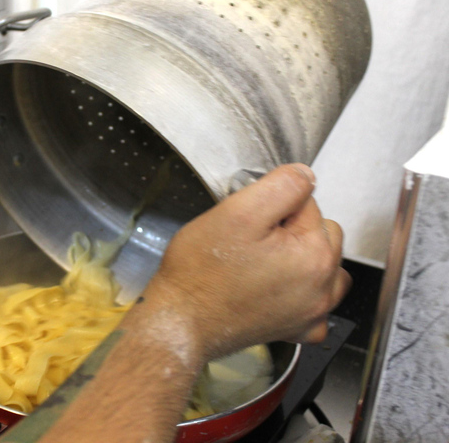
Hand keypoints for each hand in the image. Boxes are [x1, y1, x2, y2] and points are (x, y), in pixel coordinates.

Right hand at [149, 164, 350, 360]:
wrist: (181, 321)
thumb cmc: (202, 272)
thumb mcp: (237, 212)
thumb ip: (281, 187)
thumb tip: (305, 176)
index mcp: (315, 255)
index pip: (308, 203)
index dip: (274, 205)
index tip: (248, 220)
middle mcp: (323, 288)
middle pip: (321, 233)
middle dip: (292, 229)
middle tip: (252, 240)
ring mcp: (311, 314)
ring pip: (325, 266)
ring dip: (304, 258)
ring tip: (266, 261)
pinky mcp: (296, 330)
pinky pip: (316, 305)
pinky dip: (303, 294)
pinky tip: (277, 289)